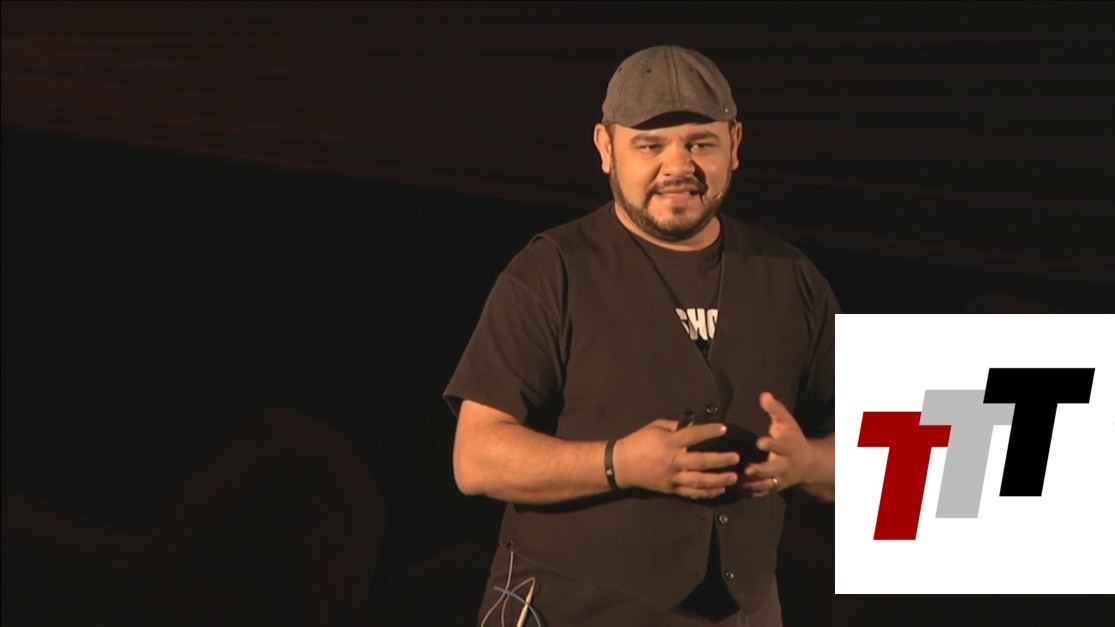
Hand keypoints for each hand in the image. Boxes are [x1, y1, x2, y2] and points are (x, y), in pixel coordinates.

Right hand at [612, 419, 739, 498]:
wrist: (621, 465)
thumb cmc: (639, 442)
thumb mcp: (655, 427)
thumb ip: (676, 426)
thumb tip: (696, 425)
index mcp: (668, 443)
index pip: (693, 435)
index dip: (709, 431)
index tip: (724, 428)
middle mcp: (672, 461)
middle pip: (700, 462)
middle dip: (720, 460)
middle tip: (736, 458)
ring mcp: (672, 477)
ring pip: (699, 481)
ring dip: (718, 480)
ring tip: (733, 478)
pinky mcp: (671, 489)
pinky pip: (691, 493)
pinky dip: (706, 493)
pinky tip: (719, 490)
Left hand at [744, 392, 815, 497]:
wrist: (807, 463)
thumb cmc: (791, 437)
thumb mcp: (787, 422)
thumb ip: (775, 409)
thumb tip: (764, 394)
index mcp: (788, 447)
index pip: (781, 446)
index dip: (771, 445)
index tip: (760, 442)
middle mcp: (785, 465)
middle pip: (774, 469)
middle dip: (762, 470)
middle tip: (748, 469)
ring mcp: (779, 479)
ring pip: (766, 485)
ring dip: (753, 484)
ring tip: (737, 481)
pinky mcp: (772, 488)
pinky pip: (761, 493)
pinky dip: (750, 493)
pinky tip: (735, 489)